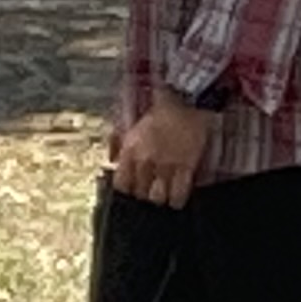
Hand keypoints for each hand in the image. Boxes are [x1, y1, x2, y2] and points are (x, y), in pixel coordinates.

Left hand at [110, 88, 212, 207]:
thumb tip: (112, 159)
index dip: (126, 190)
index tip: (131, 189)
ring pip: (158, 198)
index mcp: (131, 150)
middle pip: (139, 193)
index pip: (121, 184)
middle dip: (143, 195)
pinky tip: (177, 199)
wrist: (188, 102)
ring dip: (159, 199)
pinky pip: (179, 193)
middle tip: (149, 192)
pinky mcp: (186, 166)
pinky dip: (177, 200)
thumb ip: (117, 141)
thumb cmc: (160, 112)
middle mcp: (146, 161)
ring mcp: (166, 165)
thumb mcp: (132, 124)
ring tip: (162, 197)